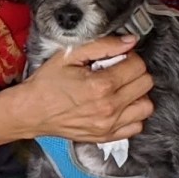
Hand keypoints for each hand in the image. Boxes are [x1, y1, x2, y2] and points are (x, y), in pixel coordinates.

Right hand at [18, 34, 153, 141]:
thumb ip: (103, 45)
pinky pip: (136, 126)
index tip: (119, 57)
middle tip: (119, 70)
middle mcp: (109, 108)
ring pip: (146, 107)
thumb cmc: (47, 83)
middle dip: (135, 72)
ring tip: (121, 88)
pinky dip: (132, 114)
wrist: (32, 111)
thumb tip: (130, 41)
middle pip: (145, 84)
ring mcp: (109, 125)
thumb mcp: (70, 55)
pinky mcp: (106, 136)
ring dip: (137, 94)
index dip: (130, 56)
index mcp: (100, 85)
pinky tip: (119, 105)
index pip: (138, 66)